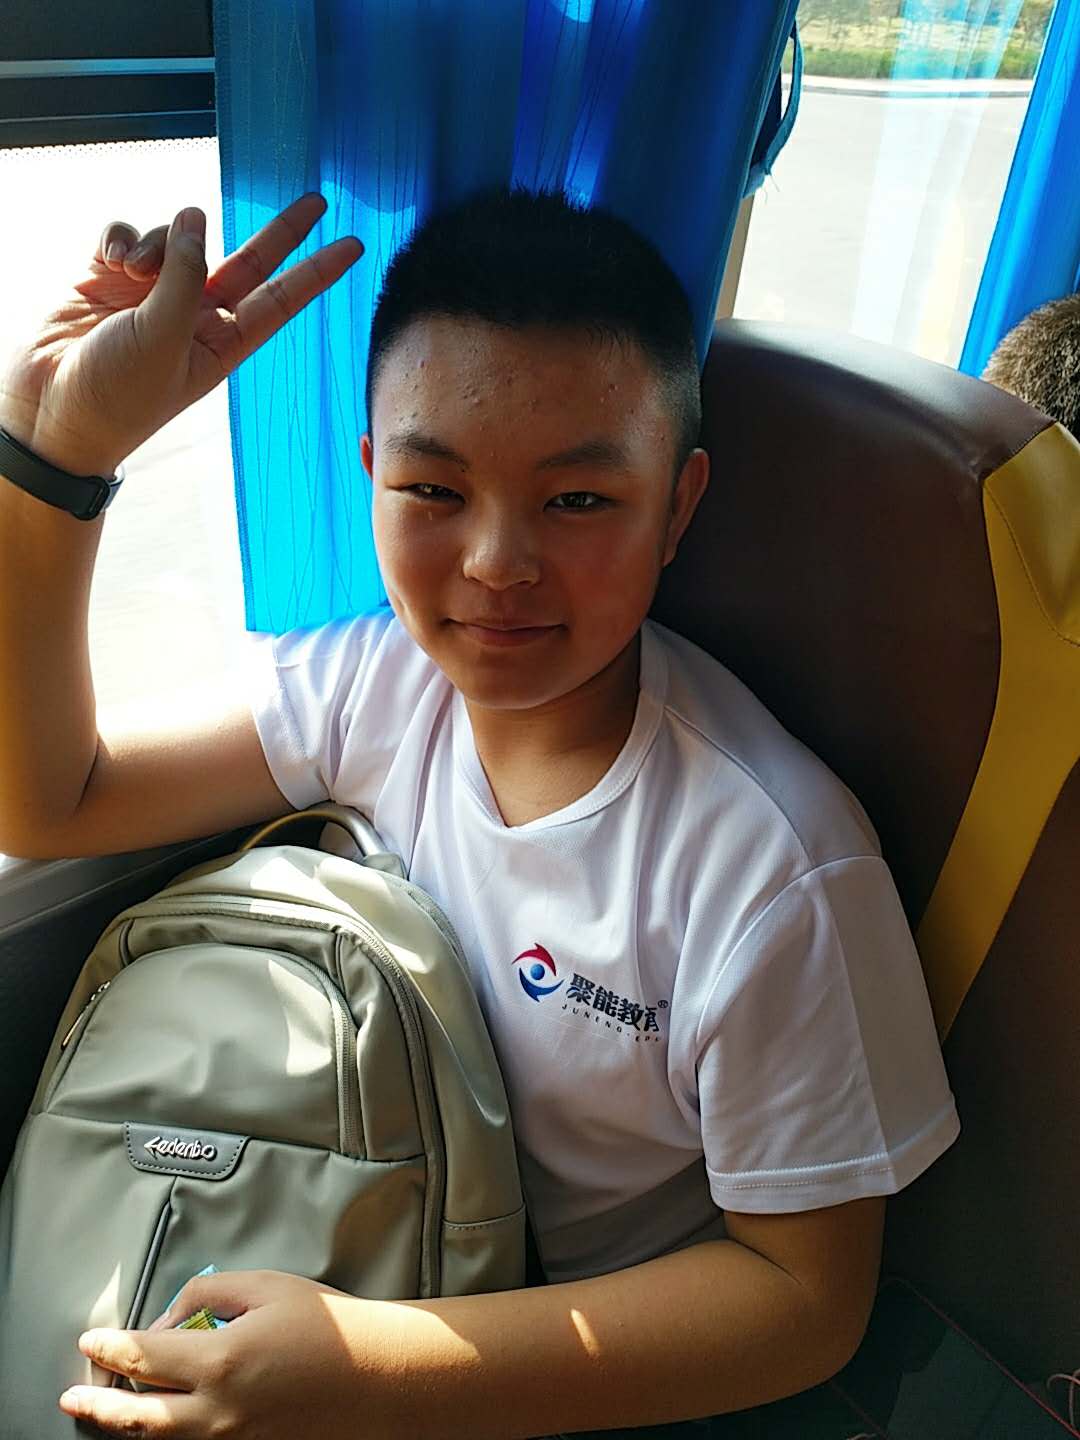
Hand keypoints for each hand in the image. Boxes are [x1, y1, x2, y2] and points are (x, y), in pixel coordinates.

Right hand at [0, 194, 361, 476]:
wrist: (49, 414)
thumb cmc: (116, 396)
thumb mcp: (163, 338)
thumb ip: (185, 276)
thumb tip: (195, 217)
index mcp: (222, 345)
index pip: (280, 301)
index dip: (315, 272)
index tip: (354, 246)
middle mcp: (193, 317)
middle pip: (248, 263)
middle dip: (279, 232)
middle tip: (318, 199)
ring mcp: (153, 296)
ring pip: (178, 239)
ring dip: (162, 241)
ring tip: (134, 273)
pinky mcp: (108, 280)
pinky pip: (129, 236)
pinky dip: (122, 238)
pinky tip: (111, 260)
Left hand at [58, 1268, 386, 1438]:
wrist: (378, 1377)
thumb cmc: (327, 1327)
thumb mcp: (266, 1287)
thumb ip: (207, 1295)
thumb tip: (169, 1322)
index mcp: (221, 1362)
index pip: (142, 1358)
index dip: (110, 1347)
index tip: (92, 1340)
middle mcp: (218, 1413)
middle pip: (136, 1419)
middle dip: (97, 1405)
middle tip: (73, 1395)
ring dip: (128, 1427)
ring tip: (104, 1412)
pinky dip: (169, 1437)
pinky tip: (161, 1424)